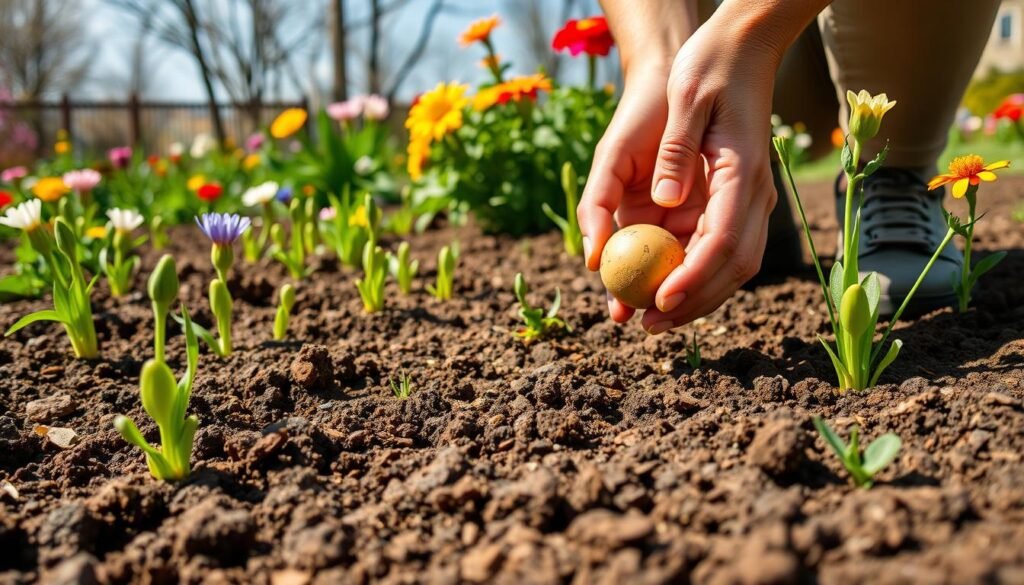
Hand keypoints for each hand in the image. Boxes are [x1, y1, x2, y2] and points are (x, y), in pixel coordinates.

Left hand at [578, 16, 780, 333]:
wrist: (742, 47)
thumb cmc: (710, 66)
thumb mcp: (688, 98)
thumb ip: (677, 151)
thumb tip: (666, 202)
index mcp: (743, 173)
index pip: (723, 241)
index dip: (692, 278)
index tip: (658, 303)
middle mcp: (754, 193)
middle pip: (731, 266)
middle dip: (692, 303)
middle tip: (647, 326)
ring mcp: (750, 198)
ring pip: (730, 264)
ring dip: (694, 296)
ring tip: (649, 320)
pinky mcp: (737, 197)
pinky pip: (718, 248)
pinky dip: (693, 274)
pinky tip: (661, 286)